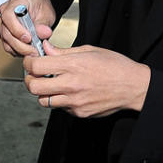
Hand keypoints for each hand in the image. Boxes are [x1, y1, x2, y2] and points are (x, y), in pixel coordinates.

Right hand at [0, 0, 55, 56]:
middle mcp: (5, 14)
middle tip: (35, 49)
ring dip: (21, 50)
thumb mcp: (45, 11)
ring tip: (34, 51)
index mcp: (14, 3)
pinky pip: (9, 47)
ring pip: (7, 42)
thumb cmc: (39, 5)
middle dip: (21, 45)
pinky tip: (29, 50)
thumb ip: (43, 23)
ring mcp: (3, 25)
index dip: (17, 29)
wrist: (37, 6)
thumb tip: (44, 33)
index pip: (8, 16)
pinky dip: (19, 51)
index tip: (29, 38)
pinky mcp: (5, 35)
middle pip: (6, 33)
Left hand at [24, 45, 149, 117]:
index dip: (28, 62)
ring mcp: (75, 102)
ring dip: (43, 92)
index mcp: (72, 65)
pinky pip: (60, 108)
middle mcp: (71, 85)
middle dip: (30, 80)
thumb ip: (64, 52)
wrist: (134, 87)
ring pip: (43, 101)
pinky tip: (68, 92)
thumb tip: (46, 48)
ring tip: (52, 84)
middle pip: (33, 87)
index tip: (31, 60)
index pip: (36, 66)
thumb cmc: (114, 65)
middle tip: (35, 75)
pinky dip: (59, 100)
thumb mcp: (89, 51)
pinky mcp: (80, 113)